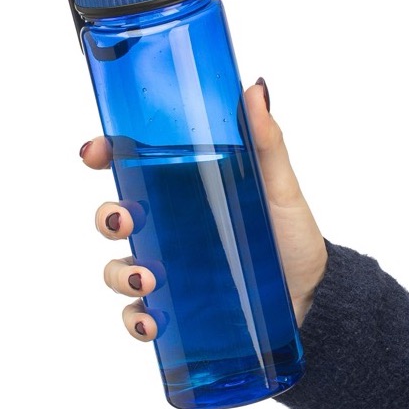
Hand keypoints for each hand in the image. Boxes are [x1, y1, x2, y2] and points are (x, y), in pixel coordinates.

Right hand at [80, 78, 327, 341]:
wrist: (314, 298)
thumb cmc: (294, 238)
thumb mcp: (280, 187)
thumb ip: (267, 141)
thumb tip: (255, 89)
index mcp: (186, 191)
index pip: (132, 168)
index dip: (104, 155)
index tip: (94, 152)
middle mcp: (171, 228)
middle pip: (115, 216)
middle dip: (106, 216)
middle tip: (124, 218)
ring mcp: (171, 269)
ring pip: (119, 267)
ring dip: (119, 273)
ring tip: (146, 279)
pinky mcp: (179, 309)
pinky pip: (140, 314)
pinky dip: (136, 319)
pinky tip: (153, 320)